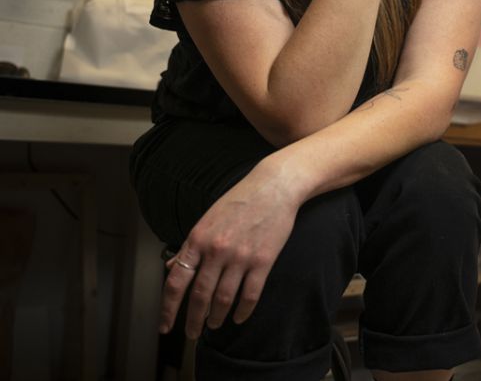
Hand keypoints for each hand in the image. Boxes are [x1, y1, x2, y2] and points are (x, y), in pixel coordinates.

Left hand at [159, 161, 300, 338]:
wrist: (274, 187)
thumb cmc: (240, 200)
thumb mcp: (207, 219)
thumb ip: (189, 246)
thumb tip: (172, 267)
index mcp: (198, 239)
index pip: (176, 282)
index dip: (168, 309)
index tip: (165, 326)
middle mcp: (216, 250)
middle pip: (200, 296)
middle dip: (193, 320)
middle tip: (192, 334)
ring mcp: (240, 256)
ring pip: (223, 299)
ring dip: (216, 317)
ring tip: (213, 324)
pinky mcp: (263, 260)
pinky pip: (250, 295)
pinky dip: (243, 311)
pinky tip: (239, 317)